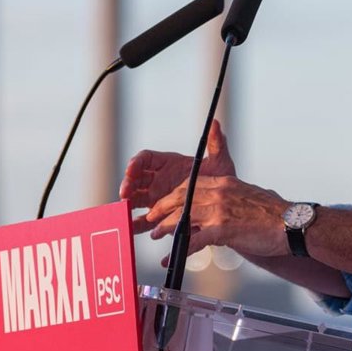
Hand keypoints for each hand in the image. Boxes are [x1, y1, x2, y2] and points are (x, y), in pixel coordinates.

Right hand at [120, 119, 236, 232]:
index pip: (146, 159)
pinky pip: (144, 220)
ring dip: (128, 203)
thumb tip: (215, 123)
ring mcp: (157, 198)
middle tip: (125, 192)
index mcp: (168, 163)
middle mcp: (159, 180)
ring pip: (136, 198)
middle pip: (136, 178)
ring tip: (125, 209)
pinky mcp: (159, 217)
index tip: (132, 167)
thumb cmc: (220, 180)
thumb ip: (216, 144)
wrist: (226, 205)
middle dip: (128, 183)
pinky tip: (131, 227)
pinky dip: (136, 224)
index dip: (137, 162)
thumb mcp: (220, 162)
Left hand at [144, 175, 289, 258]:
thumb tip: (219, 206)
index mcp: (224, 182)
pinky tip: (171, 258)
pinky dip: (180, 251)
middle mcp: (219, 192)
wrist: (291, 224)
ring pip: (182, 217)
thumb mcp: (247, 194)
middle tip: (152, 219)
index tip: (163, 204)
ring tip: (157, 236)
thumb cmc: (274, 213)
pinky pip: (194, 241)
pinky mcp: (222, 229)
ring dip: (166, 228)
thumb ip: (229, 197)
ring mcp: (219, 210)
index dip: (173, 195)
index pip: (190, 185)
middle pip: (181, 198)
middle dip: (162, 209)